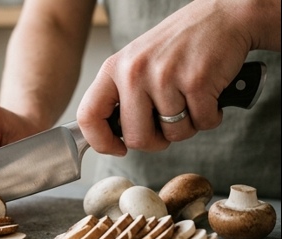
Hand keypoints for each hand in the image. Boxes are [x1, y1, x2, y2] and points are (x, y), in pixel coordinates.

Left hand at [76, 0, 266, 155]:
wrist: (223, 16)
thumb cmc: (179, 45)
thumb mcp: (136, 63)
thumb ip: (121, 96)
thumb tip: (110, 138)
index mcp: (113, 69)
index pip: (87, 116)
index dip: (101, 142)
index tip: (117, 148)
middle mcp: (134, 72)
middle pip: (136, 138)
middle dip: (157, 140)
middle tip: (168, 122)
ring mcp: (164, 76)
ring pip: (173, 134)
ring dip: (188, 125)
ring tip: (191, 98)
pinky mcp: (196, 81)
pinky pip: (202, 124)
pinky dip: (211, 116)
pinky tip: (209, 94)